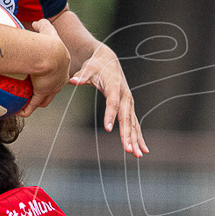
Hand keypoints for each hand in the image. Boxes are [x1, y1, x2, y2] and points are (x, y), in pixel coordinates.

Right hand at [20, 18, 72, 116]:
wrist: (48, 53)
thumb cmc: (49, 41)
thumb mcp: (47, 29)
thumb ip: (42, 25)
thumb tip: (36, 23)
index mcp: (62, 66)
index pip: (57, 73)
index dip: (50, 75)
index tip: (41, 74)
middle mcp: (59, 80)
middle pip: (52, 88)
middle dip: (45, 91)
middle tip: (35, 91)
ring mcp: (51, 88)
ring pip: (44, 99)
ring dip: (36, 102)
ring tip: (27, 103)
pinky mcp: (41, 93)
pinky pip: (32, 105)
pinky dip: (27, 109)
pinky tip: (21, 112)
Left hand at [68, 41, 147, 156]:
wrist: (109, 60)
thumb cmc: (96, 65)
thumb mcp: (88, 68)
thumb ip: (81, 75)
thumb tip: (72, 80)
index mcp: (114, 86)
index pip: (113, 103)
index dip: (111, 115)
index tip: (108, 129)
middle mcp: (125, 96)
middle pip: (126, 117)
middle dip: (127, 134)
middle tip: (128, 150)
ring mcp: (129, 103)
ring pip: (133, 123)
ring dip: (136, 140)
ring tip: (137, 155)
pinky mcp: (129, 108)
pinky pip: (135, 124)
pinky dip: (139, 137)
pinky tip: (142, 150)